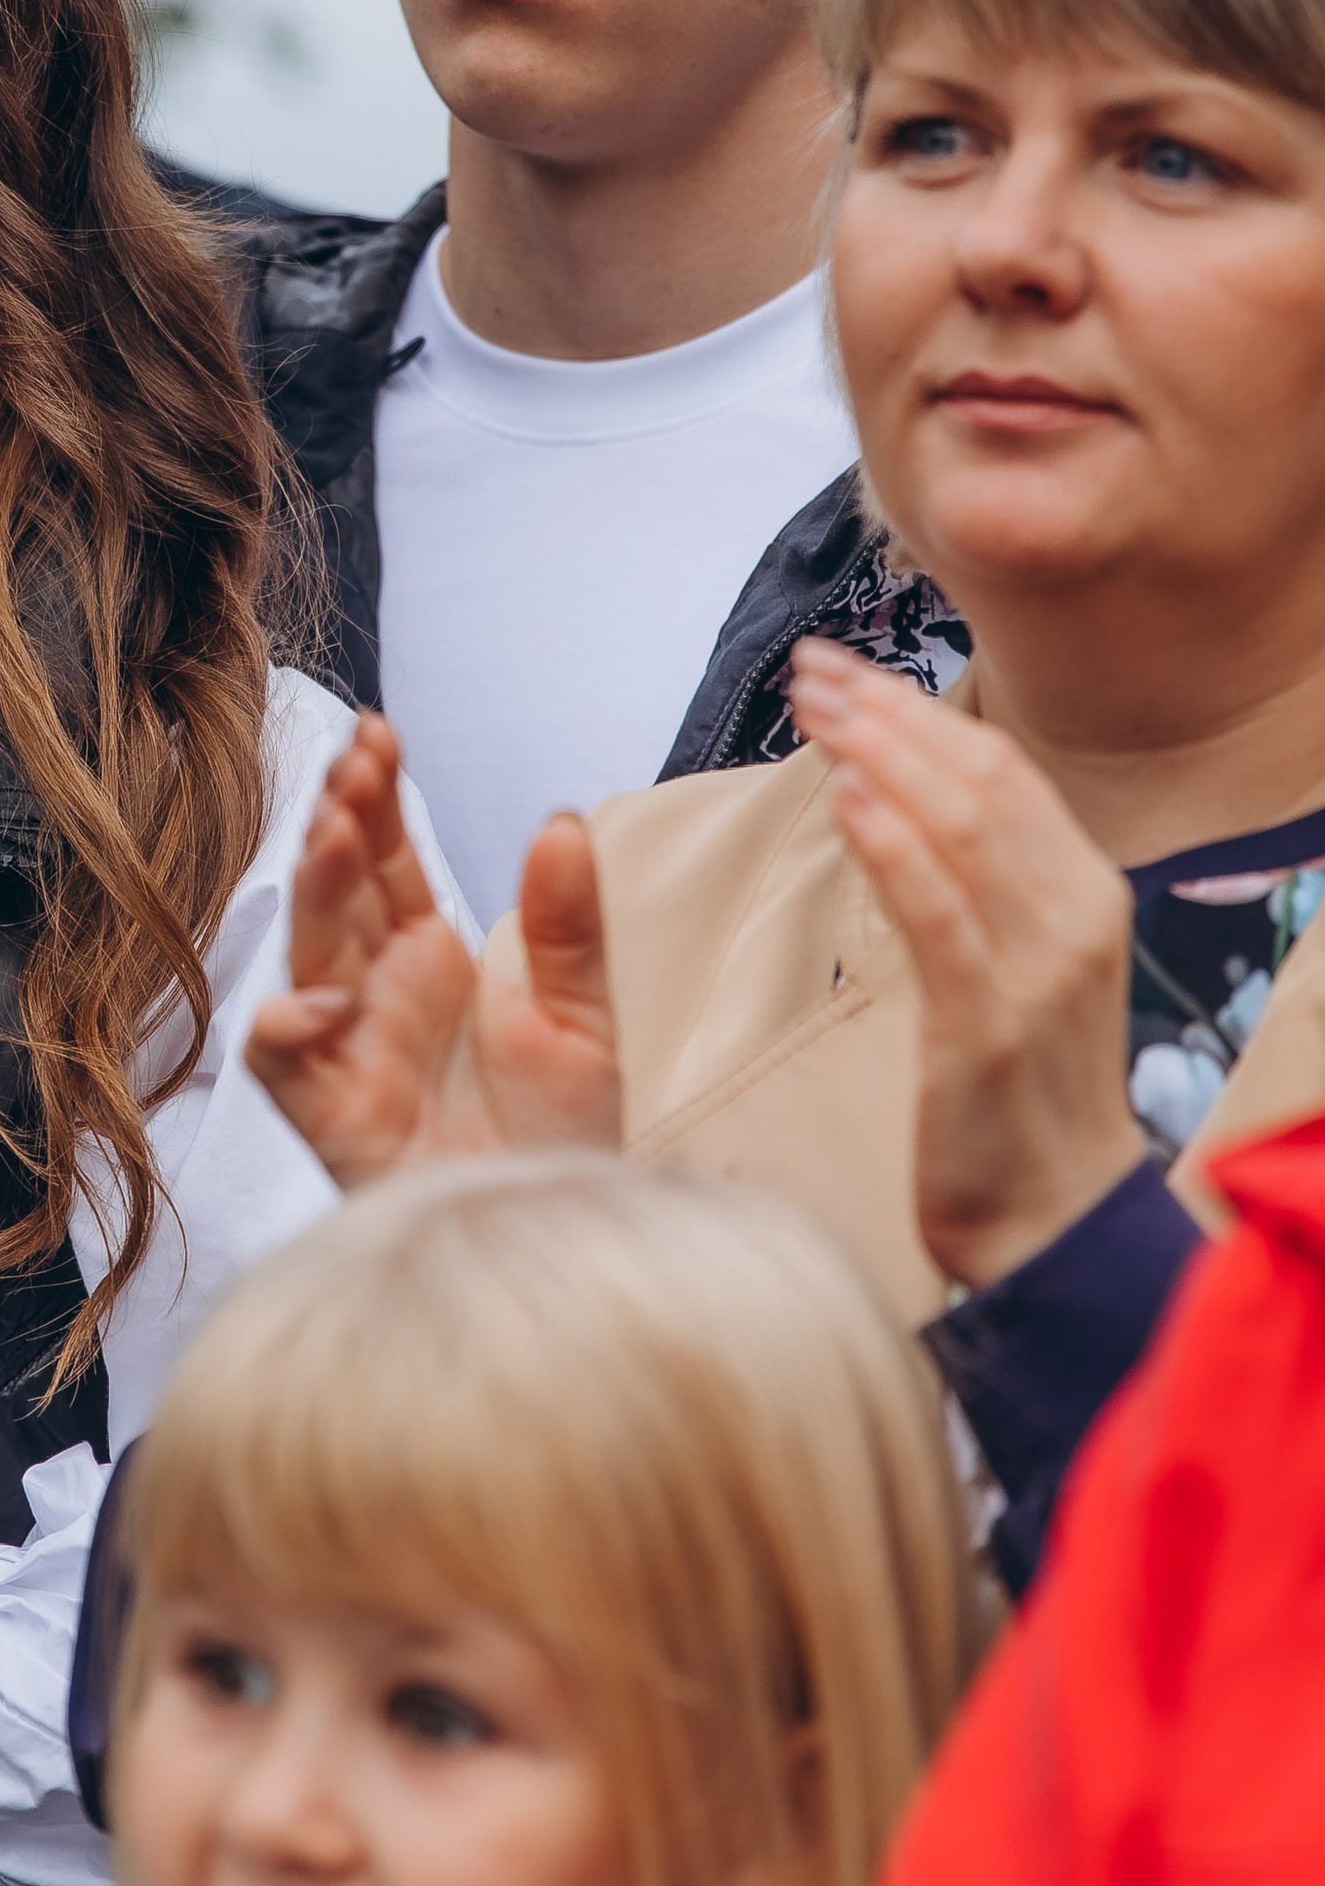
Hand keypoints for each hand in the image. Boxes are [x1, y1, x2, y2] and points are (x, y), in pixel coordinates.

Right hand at [244, 716, 622, 1183]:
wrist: (553, 1241)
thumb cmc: (560, 1143)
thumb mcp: (586, 1021)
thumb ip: (569, 929)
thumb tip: (565, 820)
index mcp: (431, 962)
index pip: (390, 862)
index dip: (377, 800)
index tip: (379, 738)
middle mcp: (378, 996)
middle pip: (340, 895)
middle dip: (339, 827)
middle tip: (352, 769)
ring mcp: (348, 1050)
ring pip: (308, 957)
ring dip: (316, 898)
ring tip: (337, 839)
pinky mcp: (329, 1112)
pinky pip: (281, 1061)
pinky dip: (286, 1028)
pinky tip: (321, 1003)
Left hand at [791, 639, 1140, 1290]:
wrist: (1054, 1219)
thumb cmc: (1016, 1093)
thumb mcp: (1007, 965)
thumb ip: (965, 884)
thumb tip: (888, 796)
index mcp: (1080, 890)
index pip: (996, 766)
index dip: (914, 707)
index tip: (840, 667)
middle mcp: (1073, 914)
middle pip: (976, 779)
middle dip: (886, 711)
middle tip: (806, 668)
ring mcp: (1037, 969)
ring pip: (961, 829)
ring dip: (878, 756)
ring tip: (811, 710)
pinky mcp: (989, 1027)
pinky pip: (941, 918)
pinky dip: (894, 848)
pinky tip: (844, 799)